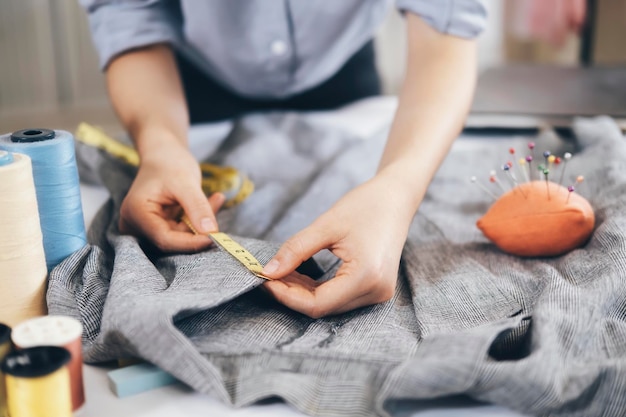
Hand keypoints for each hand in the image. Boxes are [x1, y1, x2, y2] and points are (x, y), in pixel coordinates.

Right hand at [119, 140, 224, 251]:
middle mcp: (135, 225)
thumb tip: (211, 232)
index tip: (215, 237)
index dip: (191, 242)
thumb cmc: (169, 162)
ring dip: (200, 222)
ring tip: (215, 198)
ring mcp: (145, 228)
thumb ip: (197, 207)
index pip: (164, 239)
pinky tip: (209, 201)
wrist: (163, 153)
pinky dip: (197, 220)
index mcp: (135, 213)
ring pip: (180, 237)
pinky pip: (181, 232)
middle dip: (198, 228)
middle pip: (172, 240)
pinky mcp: (157, 228)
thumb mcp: (186, 182)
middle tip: (216, 203)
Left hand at [261, 175, 414, 317]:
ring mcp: (378, 293)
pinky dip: (318, 289)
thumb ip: (295, 250)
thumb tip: (268, 271)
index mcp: (366, 276)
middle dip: (292, 294)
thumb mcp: (326, 225)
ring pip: (330, 305)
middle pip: (324, 307)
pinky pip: (340, 297)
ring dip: (303, 293)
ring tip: (282, 272)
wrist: (396, 197)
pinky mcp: (376, 288)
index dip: (286, 295)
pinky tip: (300, 275)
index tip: (263, 279)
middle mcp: (376, 291)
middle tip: (268, 274)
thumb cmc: (365, 205)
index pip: (317, 303)